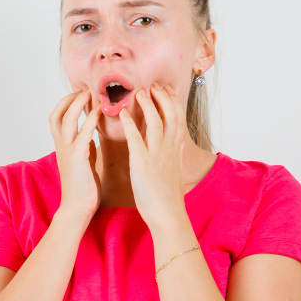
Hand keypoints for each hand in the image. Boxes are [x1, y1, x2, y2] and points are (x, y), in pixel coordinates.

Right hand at [49, 89, 102, 218]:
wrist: (77, 208)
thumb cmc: (83, 187)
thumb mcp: (83, 160)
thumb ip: (85, 145)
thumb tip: (91, 134)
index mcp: (62, 146)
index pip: (58, 117)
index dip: (67, 103)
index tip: (81, 94)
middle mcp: (61, 145)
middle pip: (57, 113)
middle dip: (70, 99)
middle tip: (86, 90)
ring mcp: (67, 151)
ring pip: (67, 119)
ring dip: (79, 103)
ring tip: (92, 94)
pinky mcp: (77, 157)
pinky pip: (83, 133)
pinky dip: (90, 120)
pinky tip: (100, 112)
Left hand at [118, 83, 187, 229]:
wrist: (168, 215)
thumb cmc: (168, 197)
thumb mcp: (174, 170)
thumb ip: (175, 155)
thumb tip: (178, 144)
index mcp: (176, 150)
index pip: (178, 118)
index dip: (173, 102)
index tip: (167, 89)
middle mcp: (169, 149)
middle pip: (171, 115)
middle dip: (163, 97)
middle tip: (153, 84)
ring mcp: (157, 156)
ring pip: (156, 123)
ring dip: (148, 105)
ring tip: (139, 92)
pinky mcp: (143, 164)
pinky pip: (136, 140)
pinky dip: (129, 125)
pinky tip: (121, 114)